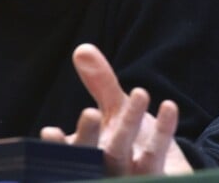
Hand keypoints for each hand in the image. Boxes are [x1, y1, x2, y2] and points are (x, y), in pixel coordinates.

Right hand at [40, 43, 192, 175]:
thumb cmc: (131, 140)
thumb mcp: (115, 109)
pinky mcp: (156, 178)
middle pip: (91, 158)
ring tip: (140, 93)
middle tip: (90, 113)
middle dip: (88, 136)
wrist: (166, 173)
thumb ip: (99, 82)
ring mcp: (127, 178)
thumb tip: (82, 49)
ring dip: (129, 123)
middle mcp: (102, 172)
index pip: (66, 154)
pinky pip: (157, 155)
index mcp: (86, 157)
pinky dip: (163, 130)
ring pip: (122, 153)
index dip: (56, 147)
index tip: (49, 131)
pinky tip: (169, 107)